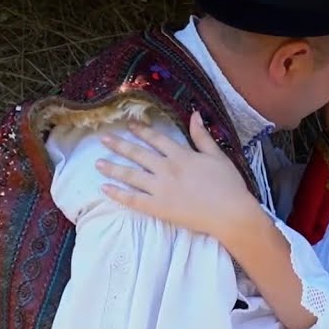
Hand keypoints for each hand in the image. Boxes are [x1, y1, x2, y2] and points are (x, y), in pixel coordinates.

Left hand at [95, 111, 260, 239]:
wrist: (231, 213)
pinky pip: (133, 200)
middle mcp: (166, 168)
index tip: (129, 126)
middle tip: (103, 139)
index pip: (156, 139)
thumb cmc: (229, 185)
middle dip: (119, 145)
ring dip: (113, 168)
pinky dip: (118, 194)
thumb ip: (202, 136)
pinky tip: (105, 188)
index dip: (141, 131)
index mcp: (181, 155)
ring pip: (131, 175)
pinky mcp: (159, 207)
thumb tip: (194, 114)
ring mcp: (160, 189)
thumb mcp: (218, 156)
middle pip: (138, 154)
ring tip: (97, 163)